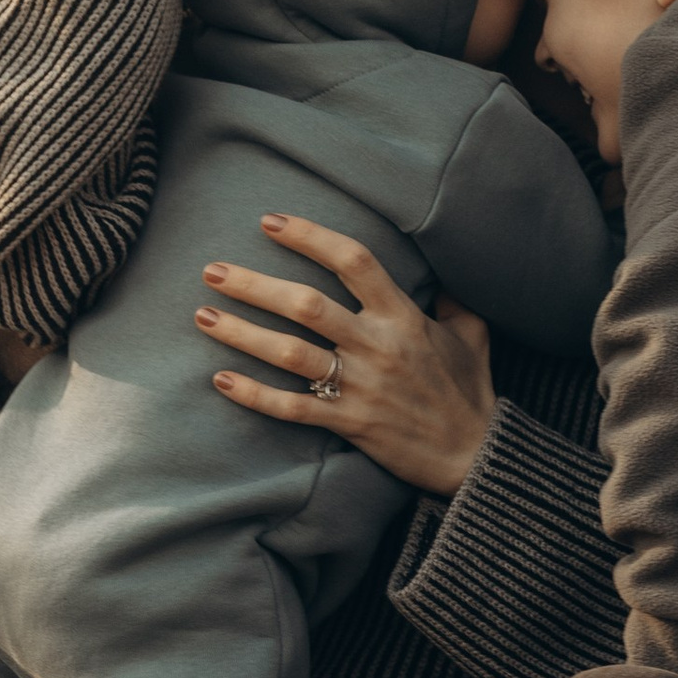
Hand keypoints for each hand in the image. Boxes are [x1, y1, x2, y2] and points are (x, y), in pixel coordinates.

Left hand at [196, 215, 499, 496]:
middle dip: (253, 284)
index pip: (352, 261)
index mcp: (403, 316)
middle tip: (212, 270)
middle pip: (306, 304)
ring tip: (202, 315)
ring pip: (289, 352)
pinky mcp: (350, 423)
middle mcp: (377, 345)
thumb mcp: (472, 334)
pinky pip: (292, 408)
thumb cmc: (471, 392)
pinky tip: (220, 379)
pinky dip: (254, 395)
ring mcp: (361, 386)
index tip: (270, 222)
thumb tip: (437, 278)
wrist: (476, 455)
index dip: (309, 236)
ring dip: (241, 333)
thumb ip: (452, 301)